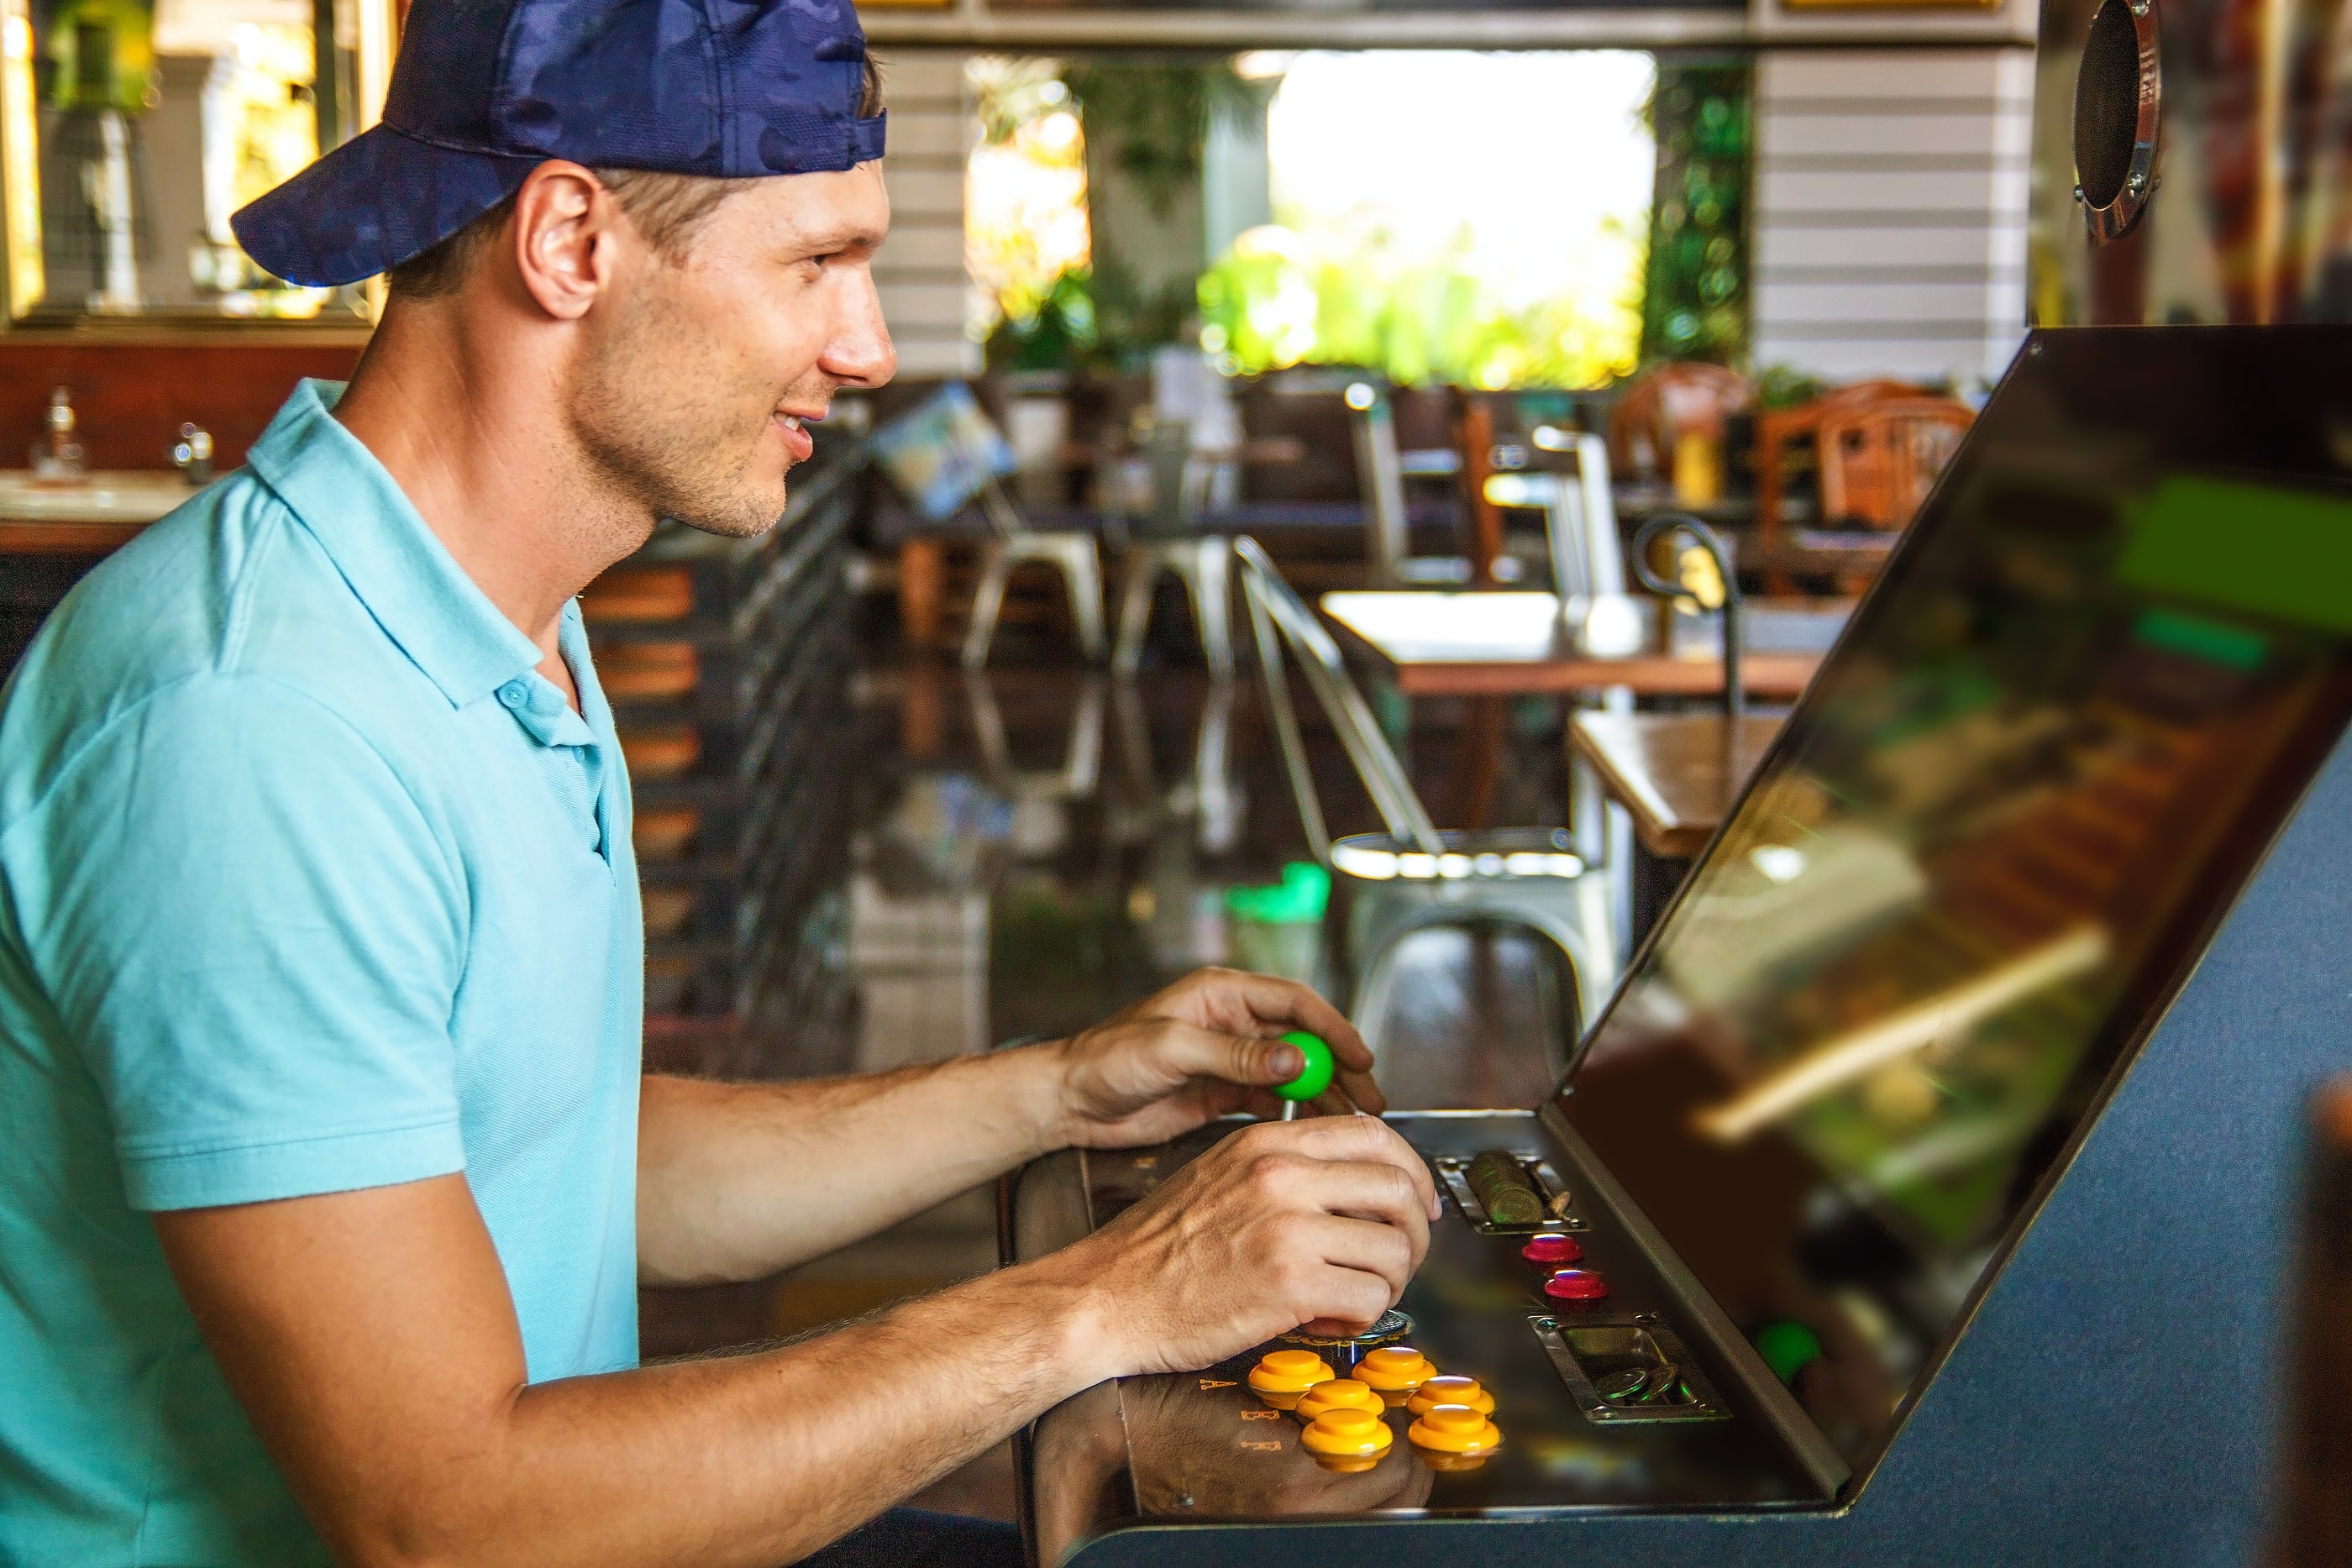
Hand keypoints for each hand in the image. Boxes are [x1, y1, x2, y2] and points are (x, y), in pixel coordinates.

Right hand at [1048, 1115, 1441, 1380]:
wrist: (1107, 1296)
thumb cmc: (1157, 1249)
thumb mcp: (1220, 1176)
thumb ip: (1284, 1168)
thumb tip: (1355, 1186)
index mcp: (1267, 1143)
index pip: (1374, 1136)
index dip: (1411, 1172)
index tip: (1417, 1203)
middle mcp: (1282, 1175)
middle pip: (1398, 1188)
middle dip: (1414, 1232)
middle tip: (1401, 1259)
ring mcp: (1288, 1228)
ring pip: (1393, 1248)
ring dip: (1389, 1281)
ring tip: (1354, 1296)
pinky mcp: (1289, 1285)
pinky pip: (1369, 1297)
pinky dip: (1362, 1317)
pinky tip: (1328, 1319)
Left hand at [1049, 967, 1382, 1150]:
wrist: (1070, 1101)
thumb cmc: (1105, 1059)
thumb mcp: (1171, 1049)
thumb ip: (1235, 1055)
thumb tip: (1294, 1060)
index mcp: (1221, 994)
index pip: (1293, 1003)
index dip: (1332, 1028)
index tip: (1360, 1057)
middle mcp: (1231, 1023)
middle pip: (1302, 1040)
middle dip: (1339, 1068)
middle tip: (1370, 1099)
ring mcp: (1228, 1060)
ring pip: (1292, 1074)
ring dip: (1324, 1095)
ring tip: (1353, 1122)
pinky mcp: (1220, 1093)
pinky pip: (1271, 1101)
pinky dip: (1295, 1115)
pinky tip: (1314, 1132)